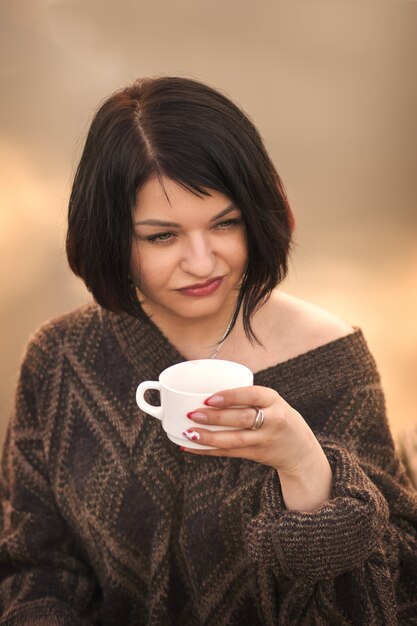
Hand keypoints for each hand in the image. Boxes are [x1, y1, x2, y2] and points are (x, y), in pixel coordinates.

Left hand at [183, 385, 332, 510]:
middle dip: (215, 417)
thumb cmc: (278, 417)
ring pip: (234, 440)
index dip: (230, 396)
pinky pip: (229, 453)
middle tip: (192, 414)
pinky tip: (191, 447)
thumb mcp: (271, 402)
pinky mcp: (256, 454)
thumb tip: (205, 390)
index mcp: (274, 400)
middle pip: (241, 419)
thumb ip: (247, 396)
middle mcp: (272, 420)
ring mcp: (264, 440)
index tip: (209, 398)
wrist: (300, 450)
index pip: (253, 395)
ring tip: (188, 432)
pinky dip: (208, 450)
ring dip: (208, 437)